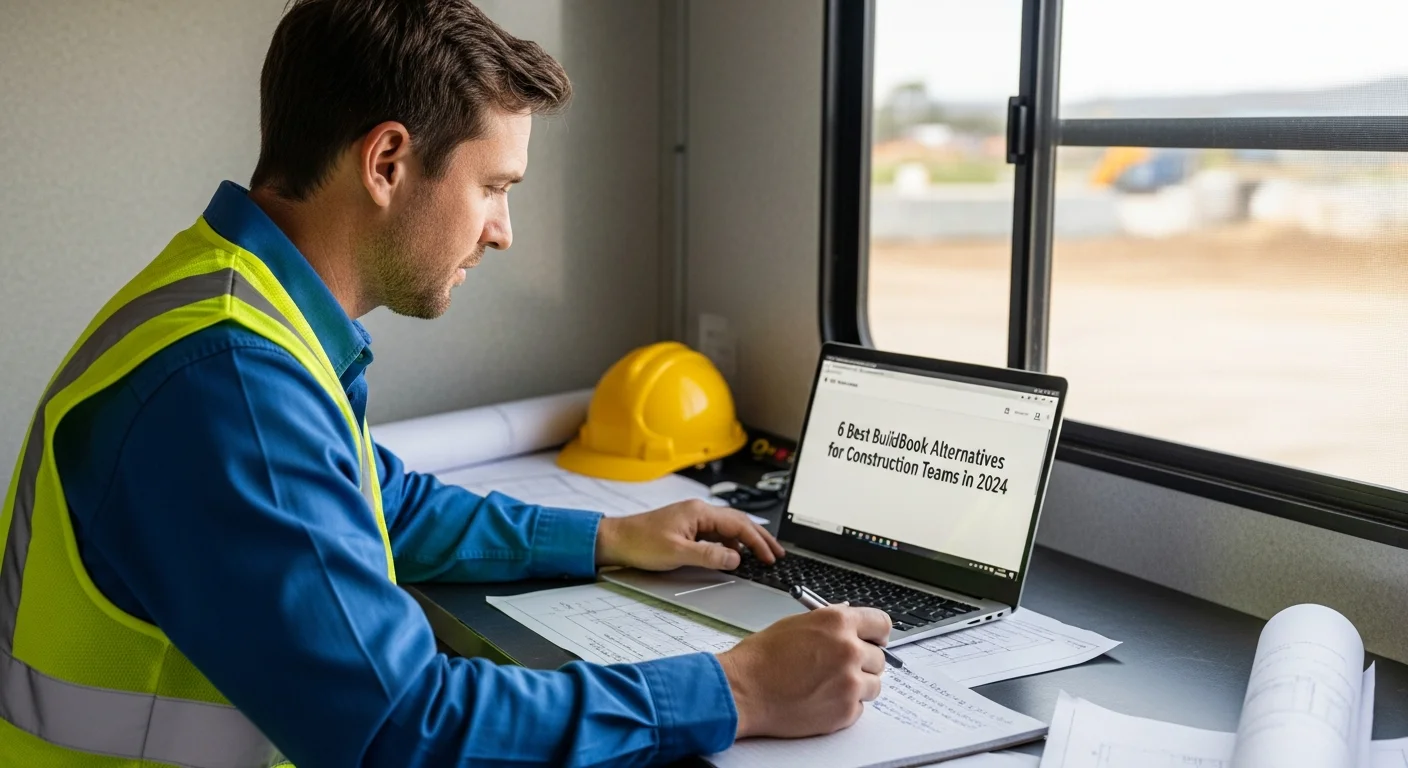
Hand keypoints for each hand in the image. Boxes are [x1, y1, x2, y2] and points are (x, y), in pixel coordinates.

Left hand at [594, 499, 784, 570]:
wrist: (616, 540)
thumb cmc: (641, 542)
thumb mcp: (678, 553)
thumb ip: (710, 556)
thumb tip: (736, 558)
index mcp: (699, 512)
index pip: (739, 524)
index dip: (758, 541)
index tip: (770, 556)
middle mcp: (699, 511)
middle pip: (738, 522)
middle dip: (759, 538)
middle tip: (777, 553)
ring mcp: (693, 518)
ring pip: (729, 527)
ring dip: (746, 541)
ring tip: (761, 555)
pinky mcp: (687, 527)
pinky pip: (716, 533)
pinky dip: (730, 543)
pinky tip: (733, 555)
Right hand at [716, 606, 891, 738]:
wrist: (743, 691)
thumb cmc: (761, 659)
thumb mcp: (796, 625)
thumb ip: (829, 622)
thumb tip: (848, 619)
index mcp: (838, 622)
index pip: (882, 623)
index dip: (878, 634)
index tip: (875, 640)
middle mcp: (849, 650)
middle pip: (879, 657)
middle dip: (863, 662)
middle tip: (841, 667)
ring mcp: (850, 682)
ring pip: (873, 684)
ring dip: (856, 685)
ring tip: (826, 685)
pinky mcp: (846, 711)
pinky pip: (859, 707)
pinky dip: (845, 705)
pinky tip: (821, 698)